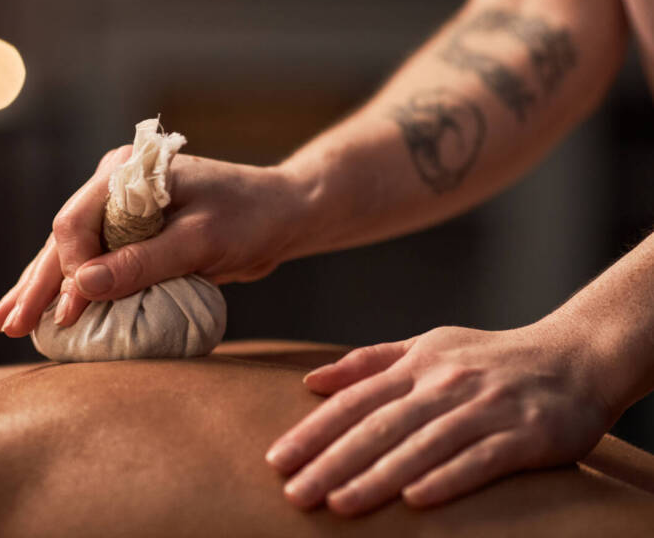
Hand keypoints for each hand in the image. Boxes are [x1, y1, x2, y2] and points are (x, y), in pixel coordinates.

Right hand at [0, 147, 304, 336]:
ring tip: (1, 322)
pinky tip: (45, 310)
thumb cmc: (250, 218)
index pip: (76, 223)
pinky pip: (92, 265)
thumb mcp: (201, 240)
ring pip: (68, 254)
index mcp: (128, 175)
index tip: (71, 314)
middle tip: (6, 327)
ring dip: (38, 289)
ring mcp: (122, 214)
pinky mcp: (134, 239)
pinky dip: (68, 289)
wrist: (282, 213)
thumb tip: (81, 287)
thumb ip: (142, 261)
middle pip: (62, 240)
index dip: (68, 272)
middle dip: (35, 285)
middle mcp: (116, 189)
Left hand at [265, 323, 614, 515]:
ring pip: (422, 444)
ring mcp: (485, 408)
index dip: (314, 430)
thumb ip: (369, 363)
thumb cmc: (488, 358)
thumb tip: (312, 380)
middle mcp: (445, 383)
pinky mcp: (524, 434)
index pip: (354, 400)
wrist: (573, 358)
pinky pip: (480, 459)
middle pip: (379, 425)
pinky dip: (447, 477)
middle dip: (333, 461)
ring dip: (378, 475)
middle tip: (295, 493)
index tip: (278, 460)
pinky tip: (416, 500)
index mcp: (417, 365)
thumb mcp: (427, 347)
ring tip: (339, 504)